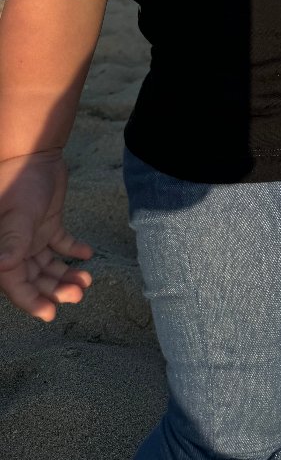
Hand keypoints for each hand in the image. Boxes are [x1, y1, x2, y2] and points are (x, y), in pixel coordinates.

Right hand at [0, 150, 92, 320]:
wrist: (34, 154)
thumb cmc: (20, 182)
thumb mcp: (19, 215)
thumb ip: (13, 242)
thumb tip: (3, 267)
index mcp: (2, 249)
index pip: (15, 284)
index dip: (31, 301)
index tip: (51, 313)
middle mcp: (14, 247)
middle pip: (34, 279)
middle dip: (55, 290)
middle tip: (78, 294)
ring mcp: (31, 236)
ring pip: (48, 265)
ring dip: (66, 274)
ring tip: (86, 281)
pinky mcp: (47, 223)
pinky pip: (60, 244)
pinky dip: (73, 250)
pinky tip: (87, 254)